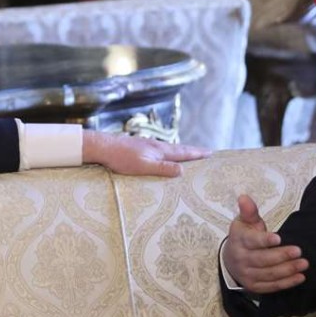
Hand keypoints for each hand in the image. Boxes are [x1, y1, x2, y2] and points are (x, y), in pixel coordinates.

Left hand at [81, 131, 209, 176]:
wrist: (104, 147)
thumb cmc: (122, 158)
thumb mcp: (144, 166)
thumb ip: (163, 168)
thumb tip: (182, 171)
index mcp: (160, 150)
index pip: (183, 152)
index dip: (197, 154)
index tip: (211, 153)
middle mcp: (157, 146)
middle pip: (180, 149)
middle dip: (194, 151)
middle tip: (206, 152)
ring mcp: (149, 146)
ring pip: (171, 149)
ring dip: (182, 152)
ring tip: (190, 154)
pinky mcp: (141, 148)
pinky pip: (162, 151)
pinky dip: (170, 153)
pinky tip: (165, 156)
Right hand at [222, 194, 307, 293]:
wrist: (231, 260)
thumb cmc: (244, 237)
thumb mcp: (245, 222)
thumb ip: (249, 211)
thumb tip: (244, 197)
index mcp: (239, 240)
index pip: (252, 241)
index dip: (265, 240)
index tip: (279, 238)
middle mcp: (241, 259)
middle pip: (262, 259)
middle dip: (282, 256)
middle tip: (299, 251)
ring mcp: (247, 274)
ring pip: (269, 274)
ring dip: (288, 270)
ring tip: (304, 264)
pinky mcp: (254, 286)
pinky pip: (271, 286)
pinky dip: (286, 283)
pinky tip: (300, 277)